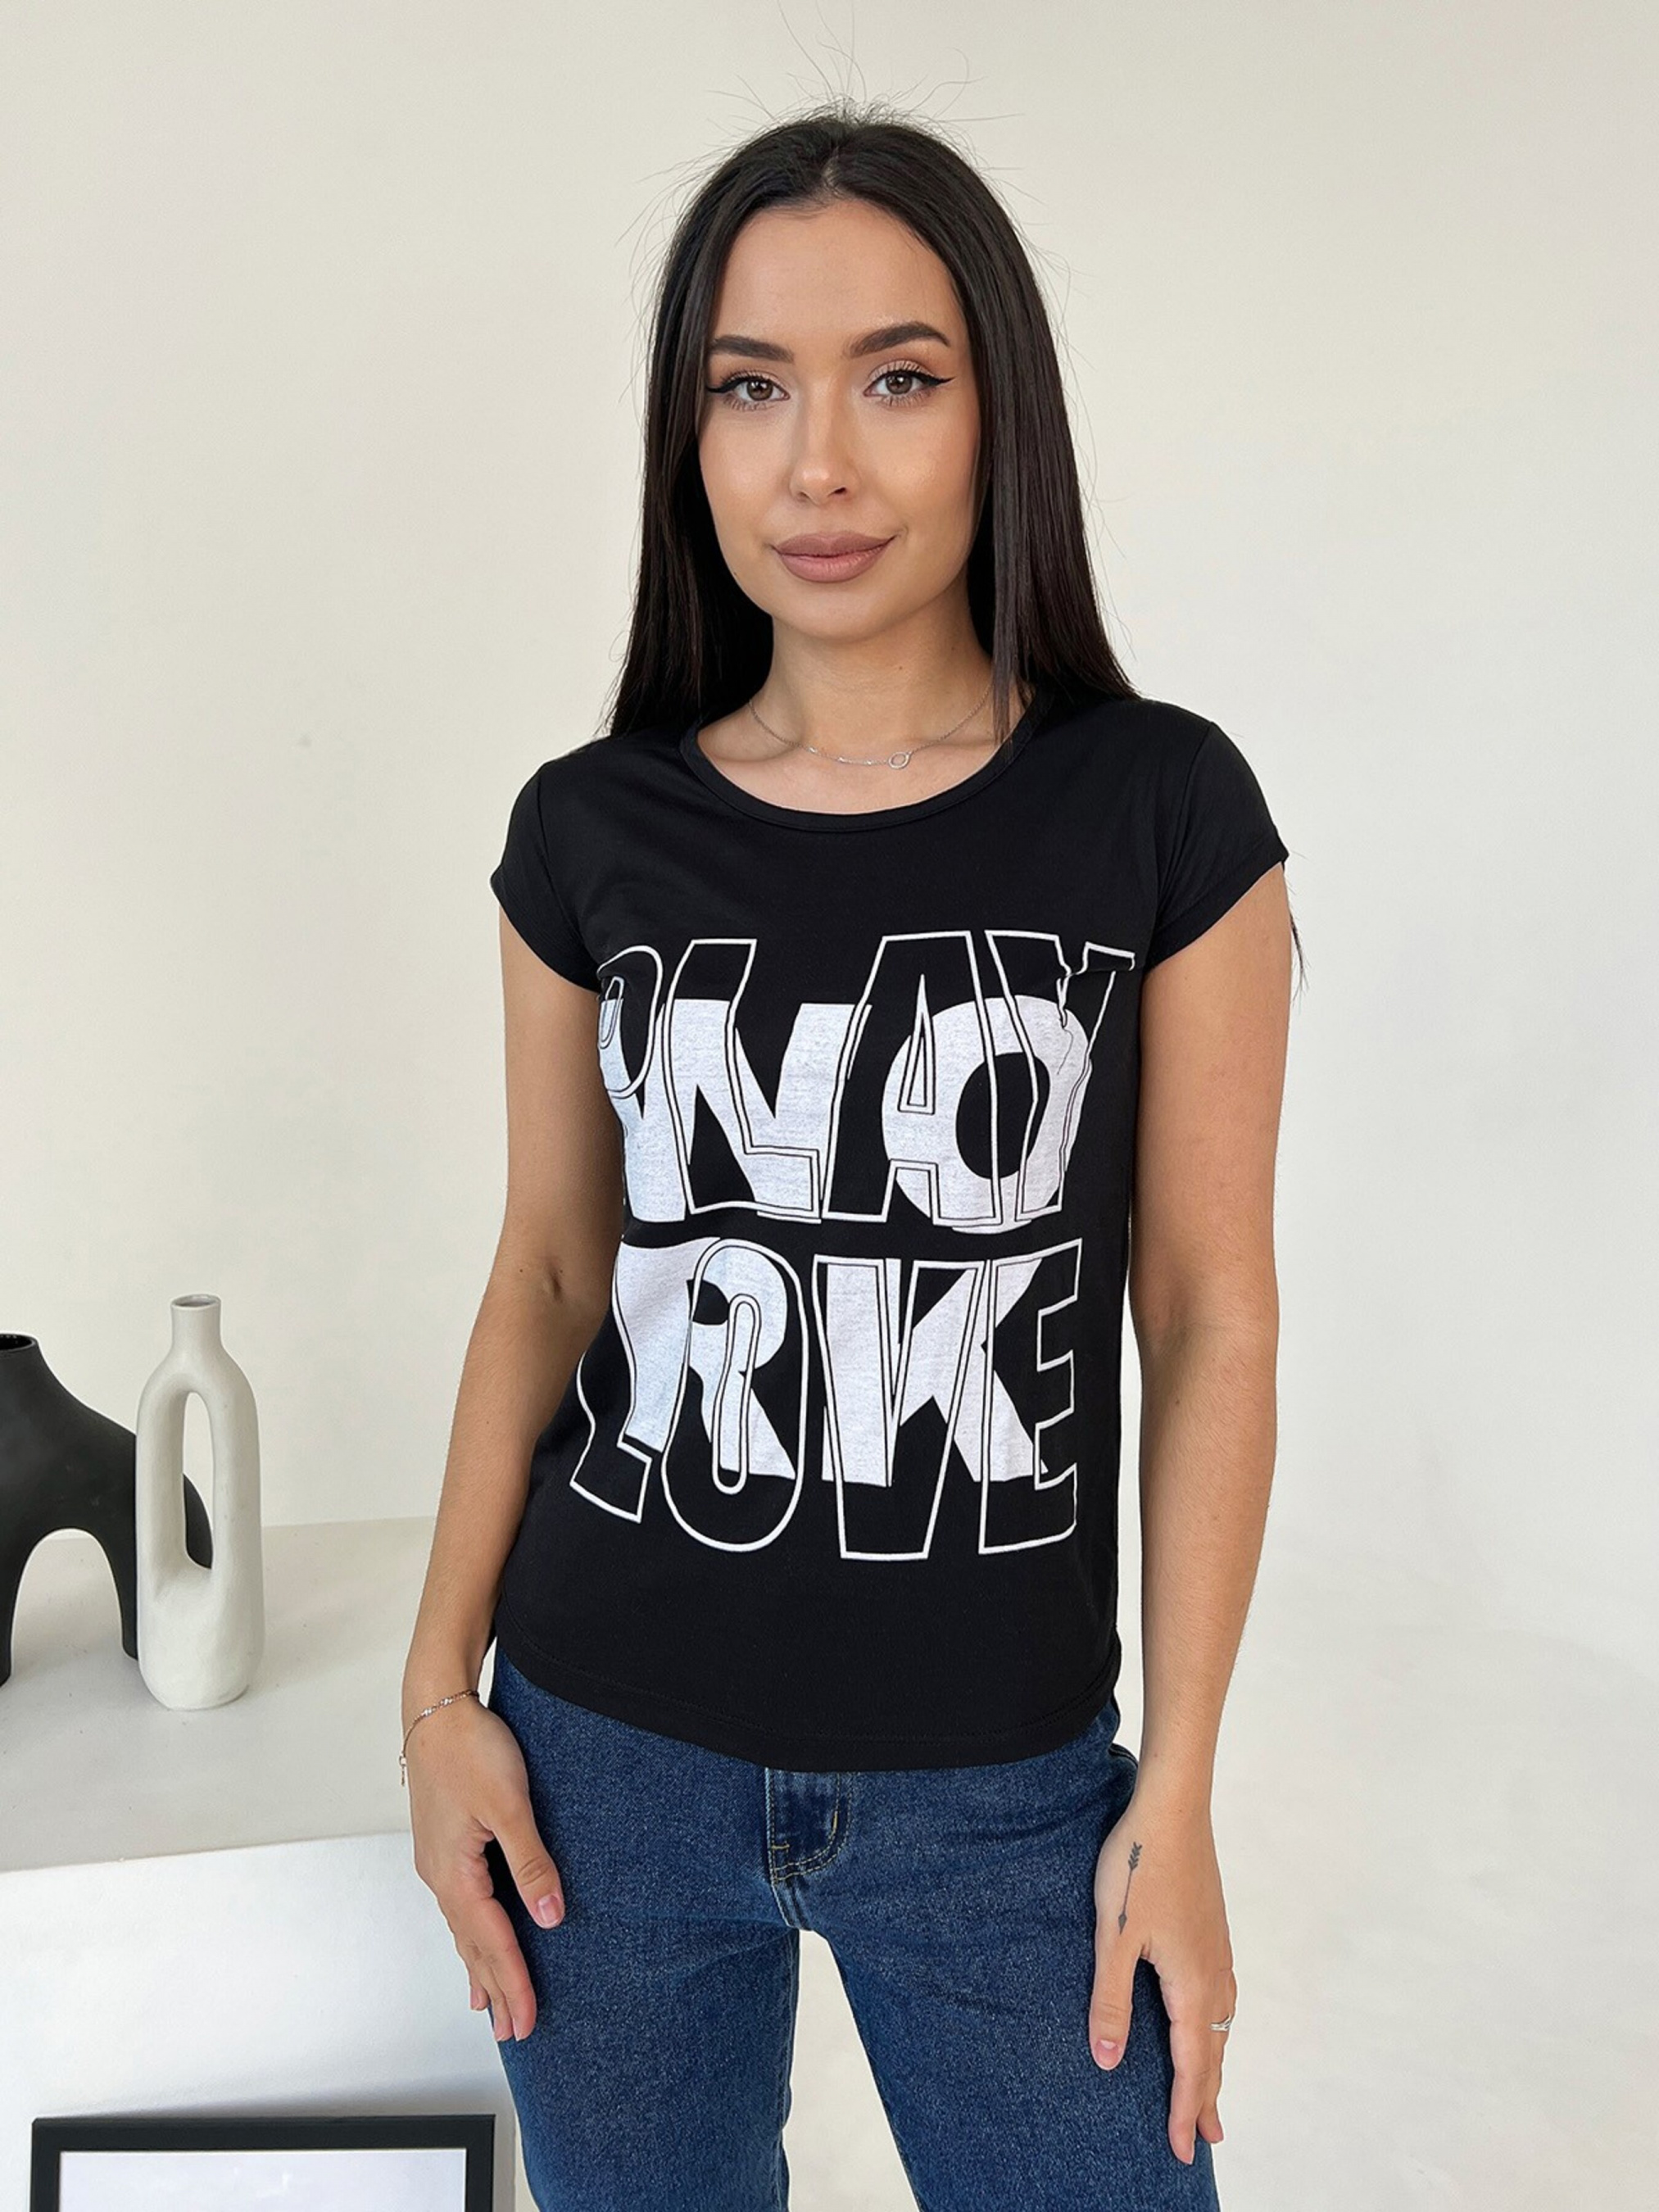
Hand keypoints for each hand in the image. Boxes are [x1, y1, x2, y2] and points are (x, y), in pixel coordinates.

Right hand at [405, 1695, 565, 2042]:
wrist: (436, 1708)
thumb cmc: (470, 1748)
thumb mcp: (509, 1805)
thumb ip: (531, 1863)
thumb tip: (551, 1917)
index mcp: (454, 1873)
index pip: (491, 1942)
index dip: (513, 1984)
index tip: (528, 2022)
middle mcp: (440, 1875)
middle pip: (472, 1945)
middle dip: (495, 1989)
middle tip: (513, 2032)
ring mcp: (438, 1861)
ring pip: (463, 1927)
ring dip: (480, 1967)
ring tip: (488, 2006)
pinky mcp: (444, 1845)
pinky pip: (459, 1904)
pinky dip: (470, 1933)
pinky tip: (473, 1938)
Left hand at [1088, 1781, 1235, 2166]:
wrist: (1172, 1808)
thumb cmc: (1138, 1867)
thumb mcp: (1113, 1938)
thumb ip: (1111, 2001)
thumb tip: (1110, 2062)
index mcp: (1191, 1983)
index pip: (1191, 2065)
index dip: (1183, 2109)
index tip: (1180, 2149)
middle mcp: (1214, 1973)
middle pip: (1213, 2051)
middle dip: (1205, 2098)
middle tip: (1204, 2141)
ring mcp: (1218, 1950)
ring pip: (1220, 2023)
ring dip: (1213, 2062)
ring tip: (1208, 2092)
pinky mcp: (1213, 1929)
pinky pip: (1221, 1996)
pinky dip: (1215, 2026)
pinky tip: (1208, 2018)